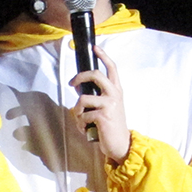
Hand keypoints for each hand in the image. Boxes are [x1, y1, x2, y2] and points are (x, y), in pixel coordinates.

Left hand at [70, 45, 130, 163]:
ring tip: (81, 121)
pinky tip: (86, 130)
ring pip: (82, 99)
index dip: (103, 56)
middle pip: (95, 74)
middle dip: (79, 77)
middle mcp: (114, 94)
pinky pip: (82, 115)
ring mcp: (109, 104)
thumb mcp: (106, 107)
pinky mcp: (103, 116)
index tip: (95, 47)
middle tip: (72, 84)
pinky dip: (80, 124)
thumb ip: (95, 96)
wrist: (120, 144)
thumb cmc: (111, 126)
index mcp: (116, 90)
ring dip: (77, 112)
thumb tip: (78, 87)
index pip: (112, 68)